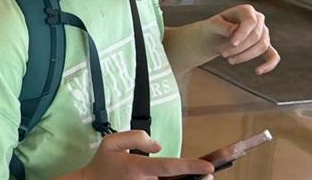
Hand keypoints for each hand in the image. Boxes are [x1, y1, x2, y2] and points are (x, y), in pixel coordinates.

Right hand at [61, 130, 214, 179]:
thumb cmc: (102, 165)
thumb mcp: (111, 143)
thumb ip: (135, 137)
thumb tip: (158, 146)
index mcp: (137, 168)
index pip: (169, 167)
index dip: (190, 167)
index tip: (209, 167)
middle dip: (197, 178)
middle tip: (209, 172)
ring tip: (201, 174)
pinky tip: (189, 179)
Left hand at [202, 4, 279, 73]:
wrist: (214, 37)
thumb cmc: (213, 28)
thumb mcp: (212, 25)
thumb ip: (221, 26)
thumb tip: (234, 30)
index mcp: (246, 11)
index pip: (250, 21)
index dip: (243, 33)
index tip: (233, 43)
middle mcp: (258, 19)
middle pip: (256, 36)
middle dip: (240, 48)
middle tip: (224, 54)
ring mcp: (264, 33)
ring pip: (262, 46)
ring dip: (246, 56)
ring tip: (230, 60)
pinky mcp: (265, 46)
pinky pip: (273, 56)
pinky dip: (269, 64)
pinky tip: (258, 71)